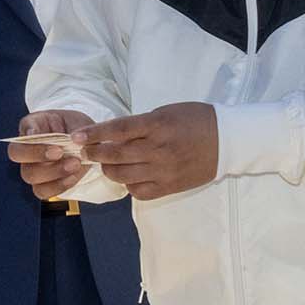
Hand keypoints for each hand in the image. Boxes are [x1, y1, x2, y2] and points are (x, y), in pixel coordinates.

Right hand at [9, 109, 94, 199]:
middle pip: (17, 154)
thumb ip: (70, 127)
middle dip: (38, 154)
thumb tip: (63, 135)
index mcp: (33, 126)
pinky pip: (42, 191)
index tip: (49, 141)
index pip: (22, 129)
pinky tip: (72, 177)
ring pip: (29, 174)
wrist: (91, 148)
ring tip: (75, 164)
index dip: (31, 136)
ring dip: (52, 171)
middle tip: (60, 152)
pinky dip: (58, 186)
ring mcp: (32, 167)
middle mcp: (27, 147)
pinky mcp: (42, 184)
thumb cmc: (81, 131)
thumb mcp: (78, 122)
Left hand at [80, 102, 218, 200]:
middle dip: (95, 154)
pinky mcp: (170, 187)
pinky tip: (129, 177)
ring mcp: (164, 171)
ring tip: (107, 164)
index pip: (117, 130)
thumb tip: (112, 135)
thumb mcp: (165, 112)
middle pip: (115, 155)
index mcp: (157, 125)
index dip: (94, 134)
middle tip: (86, 151)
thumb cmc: (195, 120)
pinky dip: (128, 185)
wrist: (228, 140)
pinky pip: (138, 191)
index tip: (77, 137)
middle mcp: (158, 149)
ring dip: (109, 169)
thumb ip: (140, 124)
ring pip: (123, 175)